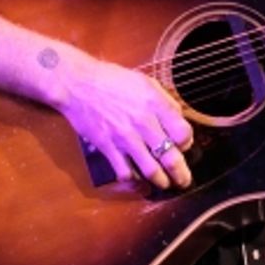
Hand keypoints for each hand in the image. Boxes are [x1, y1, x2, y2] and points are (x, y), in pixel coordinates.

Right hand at [52, 52, 194, 190]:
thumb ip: (165, 102)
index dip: (187, 142)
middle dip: (181, 174)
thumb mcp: (146, 82)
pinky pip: (125, 173)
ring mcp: (125, 138)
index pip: (183, 133)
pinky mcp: (108, 148)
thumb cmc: (112, 80)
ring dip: (161, 181)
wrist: (78, 84)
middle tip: (184, 180)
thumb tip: (179, 120)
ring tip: (165, 183)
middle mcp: (143, 123)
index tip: (183, 145)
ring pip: (151, 170)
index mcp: (155, 104)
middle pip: (171, 157)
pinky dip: (134, 181)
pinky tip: (139, 181)